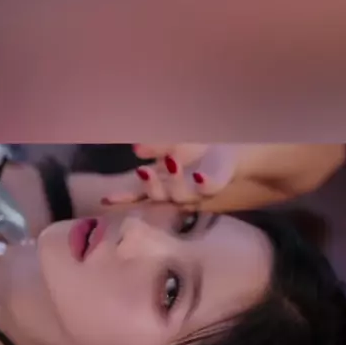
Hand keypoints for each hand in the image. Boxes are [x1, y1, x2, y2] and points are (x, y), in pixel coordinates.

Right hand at [103, 144, 238, 207]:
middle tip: (142, 171)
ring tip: (171, 161)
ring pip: (180, 195)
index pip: (140, 194)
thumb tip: (136, 150)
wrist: (239, 151)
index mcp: (164, 184)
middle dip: (150, 186)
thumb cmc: (203, 151)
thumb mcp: (175, 145)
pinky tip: (198, 177)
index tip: (106, 199)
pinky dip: (203, 184)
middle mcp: (177, 192)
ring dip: (173, 181)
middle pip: (159, 197)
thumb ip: (156, 146)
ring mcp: (197, 191)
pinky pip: (209, 188)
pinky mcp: (217, 184)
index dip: (124, 198)